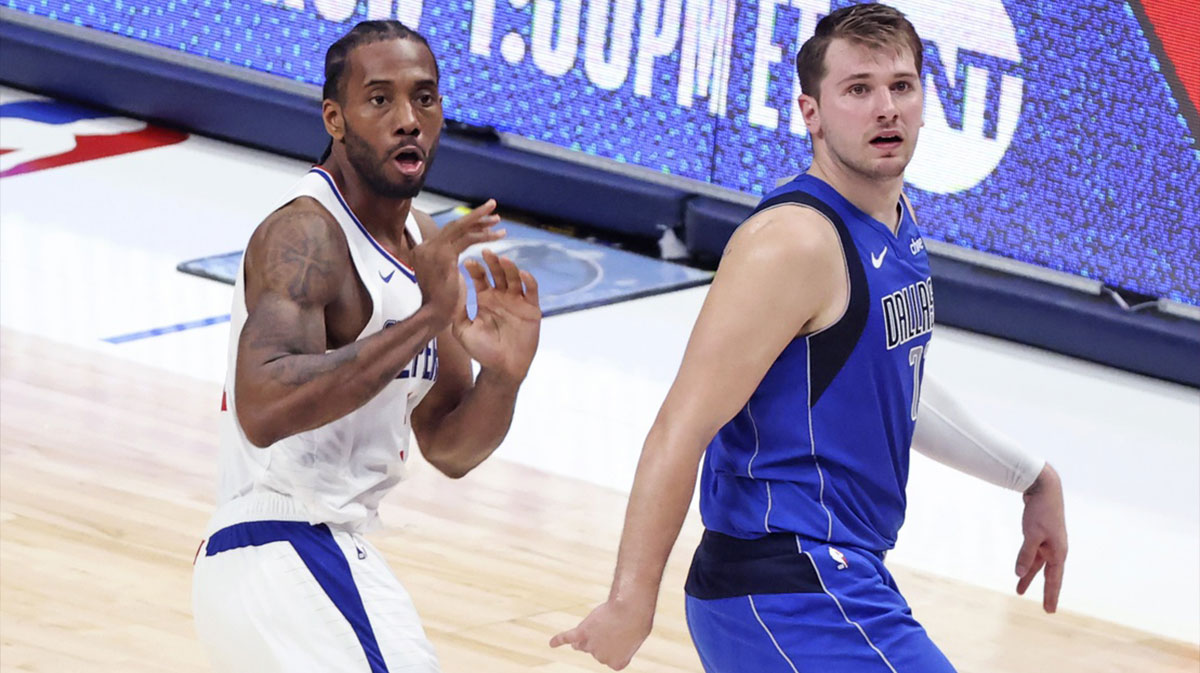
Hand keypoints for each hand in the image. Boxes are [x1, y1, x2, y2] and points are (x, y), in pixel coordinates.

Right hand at [412, 201, 503, 326]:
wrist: (434, 317)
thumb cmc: (440, 303)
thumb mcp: (442, 277)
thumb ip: (447, 263)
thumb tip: (457, 256)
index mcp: (423, 251)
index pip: (448, 232)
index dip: (467, 225)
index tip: (483, 222)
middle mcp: (426, 247)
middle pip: (454, 226)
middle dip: (475, 217)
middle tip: (492, 206)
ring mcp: (433, 250)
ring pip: (461, 228)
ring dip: (481, 221)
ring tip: (498, 217)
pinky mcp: (444, 256)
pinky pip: (467, 239)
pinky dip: (484, 235)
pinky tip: (498, 235)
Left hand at [454, 249, 540, 383]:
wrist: (502, 369)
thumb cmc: (482, 351)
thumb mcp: (462, 330)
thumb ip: (457, 312)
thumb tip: (449, 292)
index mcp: (486, 299)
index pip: (481, 278)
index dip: (476, 269)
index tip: (467, 262)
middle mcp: (502, 297)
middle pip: (498, 273)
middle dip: (492, 262)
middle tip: (487, 252)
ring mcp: (518, 301)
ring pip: (514, 278)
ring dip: (509, 268)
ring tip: (503, 259)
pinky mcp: (532, 309)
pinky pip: (531, 291)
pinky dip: (528, 281)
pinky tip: (522, 273)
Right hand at [550, 597, 652, 669]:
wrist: (632, 608)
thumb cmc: (637, 621)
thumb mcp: (634, 637)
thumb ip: (617, 642)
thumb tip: (600, 637)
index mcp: (616, 664)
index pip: (610, 657)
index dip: (617, 643)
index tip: (625, 634)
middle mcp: (601, 658)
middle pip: (596, 648)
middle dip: (603, 637)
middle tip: (617, 623)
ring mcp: (591, 646)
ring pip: (583, 642)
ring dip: (588, 635)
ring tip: (600, 624)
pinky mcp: (582, 632)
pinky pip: (567, 637)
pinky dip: (558, 640)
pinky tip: (551, 643)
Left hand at [1015, 463, 1066, 611]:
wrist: (1044, 487)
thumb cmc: (1040, 511)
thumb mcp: (1031, 534)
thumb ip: (1026, 555)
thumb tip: (1020, 574)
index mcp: (1058, 552)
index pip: (1054, 579)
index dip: (1051, 595)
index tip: (1049, 610)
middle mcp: (1055, 549)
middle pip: (1048, 575)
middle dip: (1045, 591)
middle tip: (1046, 609)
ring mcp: (1048, 542)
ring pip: (1037, 564)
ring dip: (1029, 577)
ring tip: (1018, 591)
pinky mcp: (1040, 535)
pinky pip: (1033, 554)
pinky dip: (1027, 562)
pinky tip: (1021, 569)